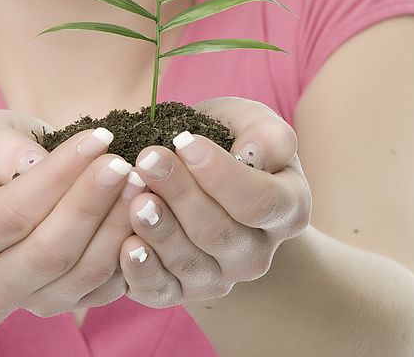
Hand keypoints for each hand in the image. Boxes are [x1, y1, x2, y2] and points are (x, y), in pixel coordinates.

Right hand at [0, 110, 146, 314]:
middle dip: (91, 204)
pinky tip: (147, 210)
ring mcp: (33, 301)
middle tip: (124, 164)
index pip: (12, 212)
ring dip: (118, 226)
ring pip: (84, 273)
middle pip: (49, 252)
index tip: (99, 137)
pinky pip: (109, 286)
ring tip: (139, 181)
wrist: (9, 197)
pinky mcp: (73, 304)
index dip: (59, 176)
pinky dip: (133, 250)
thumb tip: (33, 162)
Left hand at [117, 97, 311, 307]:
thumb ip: (266, 132)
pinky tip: (126, 245)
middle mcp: (258, 253)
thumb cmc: (227, 141)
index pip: (260, 202)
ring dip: (159, 229)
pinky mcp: (181, 291)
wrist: (197, 177)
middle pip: (220, 232)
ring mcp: (220, 277)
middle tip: (147, 160)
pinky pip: (162, 290)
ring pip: (190, 261)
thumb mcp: (250, 122)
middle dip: (180, 194)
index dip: (222, 175)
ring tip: (135, 198)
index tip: (185, 142)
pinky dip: (142, 270)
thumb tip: (255, 152)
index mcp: (287, 209)